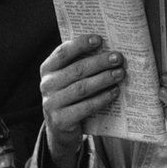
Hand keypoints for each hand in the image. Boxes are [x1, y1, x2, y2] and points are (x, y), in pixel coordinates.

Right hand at [40, 35, 124, 166]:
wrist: (61, 128)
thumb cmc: (70, 94)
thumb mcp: (69, 78)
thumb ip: (80, 63)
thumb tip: (107, 48)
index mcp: (47, 69)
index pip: (62, 52)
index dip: (80, 44)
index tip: (99, 39)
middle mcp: (46, 85)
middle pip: (76, 70)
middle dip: (99, 62)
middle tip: (118, 58)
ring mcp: (51, 103)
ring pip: (82, 88)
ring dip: (103, 79)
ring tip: (120, 74)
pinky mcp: (61, 120)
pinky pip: (85, 107)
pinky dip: (102, 99)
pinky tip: (114, 92)